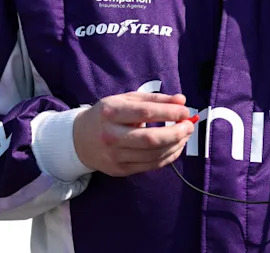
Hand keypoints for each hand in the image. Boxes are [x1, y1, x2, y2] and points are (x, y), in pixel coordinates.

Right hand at [73, 91, 193, 176]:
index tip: (185, 110)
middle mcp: (111, 136)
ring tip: (184, 135)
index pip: (145, 113)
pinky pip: (151, 165)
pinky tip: (175, 147)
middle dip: (176, 133)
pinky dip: (168, 157)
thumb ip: (154, 99)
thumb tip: (181, 100)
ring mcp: (115, 156)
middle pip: (151, 139)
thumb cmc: (107, 115)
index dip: (169, 112)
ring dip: (175, 145)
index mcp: (111, 112)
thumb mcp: (126, 100)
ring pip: (153, 155)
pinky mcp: (120, 170)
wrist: (79, 140)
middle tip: (189, 126)